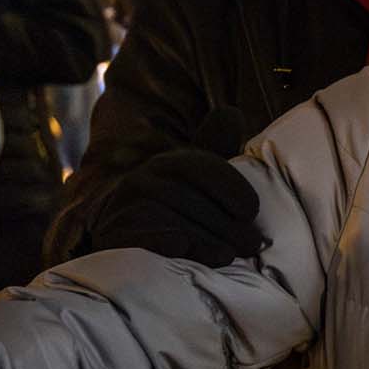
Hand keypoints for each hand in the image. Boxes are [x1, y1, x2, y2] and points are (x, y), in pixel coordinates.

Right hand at [86, 148, 263, 265]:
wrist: (124, 235)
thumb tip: (232, 113)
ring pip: (177, 223)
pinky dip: (169, 244)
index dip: (233, 188)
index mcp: (170, 162)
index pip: (204, 167)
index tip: (252, 211)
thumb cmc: (175, 206)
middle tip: (252, 244)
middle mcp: (145, 179)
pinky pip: (149, 239)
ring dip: (208, 242)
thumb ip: (215, 145)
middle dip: (229, 226)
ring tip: (227, 255)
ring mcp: (127, 207)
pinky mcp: (116, 235)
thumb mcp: (193, 175)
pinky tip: (185, 250)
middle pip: (194, 201)